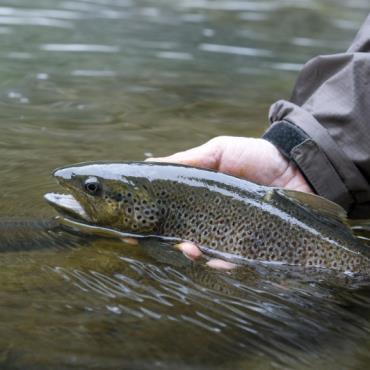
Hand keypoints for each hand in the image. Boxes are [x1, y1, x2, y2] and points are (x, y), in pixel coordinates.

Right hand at [147, 136, 312, 268]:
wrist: (298, 165)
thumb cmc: (256, 156)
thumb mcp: (219, 151)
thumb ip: (189, 160)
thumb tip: (150, 163)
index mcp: (204, 203)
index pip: (173, 218)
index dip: (152, 226)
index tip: (132, 232)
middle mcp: (217, 223)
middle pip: (189, 242)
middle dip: (176, 247)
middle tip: (174, 244)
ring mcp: (238, 239)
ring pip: (212, 258)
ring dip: (199, 259)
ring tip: (193, 251)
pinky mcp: (260, 250)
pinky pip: (242, 265)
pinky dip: (230, 267)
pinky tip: (222, 263)